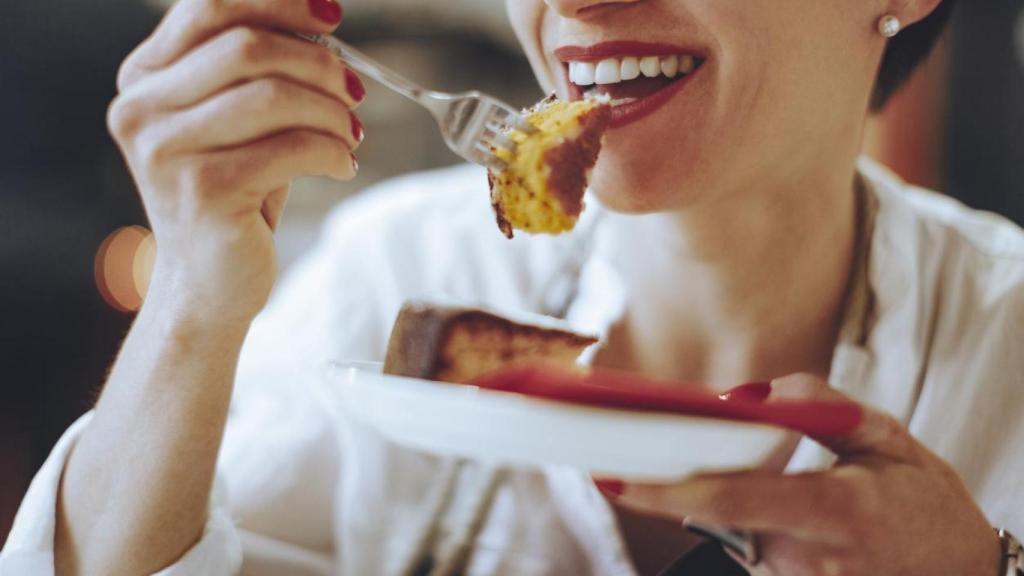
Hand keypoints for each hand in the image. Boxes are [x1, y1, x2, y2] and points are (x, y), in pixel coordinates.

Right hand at [108, 0, 363, 325]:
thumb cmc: (233, 194)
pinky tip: (342, 166)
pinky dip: (333, 152)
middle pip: (248, 48)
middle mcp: (140, 109)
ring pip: (274, 96)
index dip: (279, 3)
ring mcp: (166, 151)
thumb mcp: (237, 122)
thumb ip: (259, 72)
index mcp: (144, 79)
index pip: (211, 8)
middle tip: (354, 92)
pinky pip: (292, 148)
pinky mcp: (202, 191)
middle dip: (318, 65)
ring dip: (332, 113)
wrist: (208, 284)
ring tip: (350, 136)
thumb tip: (321, 25)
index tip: (332, 16)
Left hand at [604, 374, 1001, 575]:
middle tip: (650, 451)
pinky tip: (791, 514)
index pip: (733, 500)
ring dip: (733, 500)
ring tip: (780, 482)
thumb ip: (817, 406)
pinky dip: (752, 524)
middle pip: (720, 515)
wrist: (960, 571)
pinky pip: (752, 551)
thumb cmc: (922, 501)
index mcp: (838, 511)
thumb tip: (743, 395)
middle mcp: (812, 559)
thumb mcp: (887, 436)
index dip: (667, 491)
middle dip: (687, 482)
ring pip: (734, 532)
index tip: (615, 478)